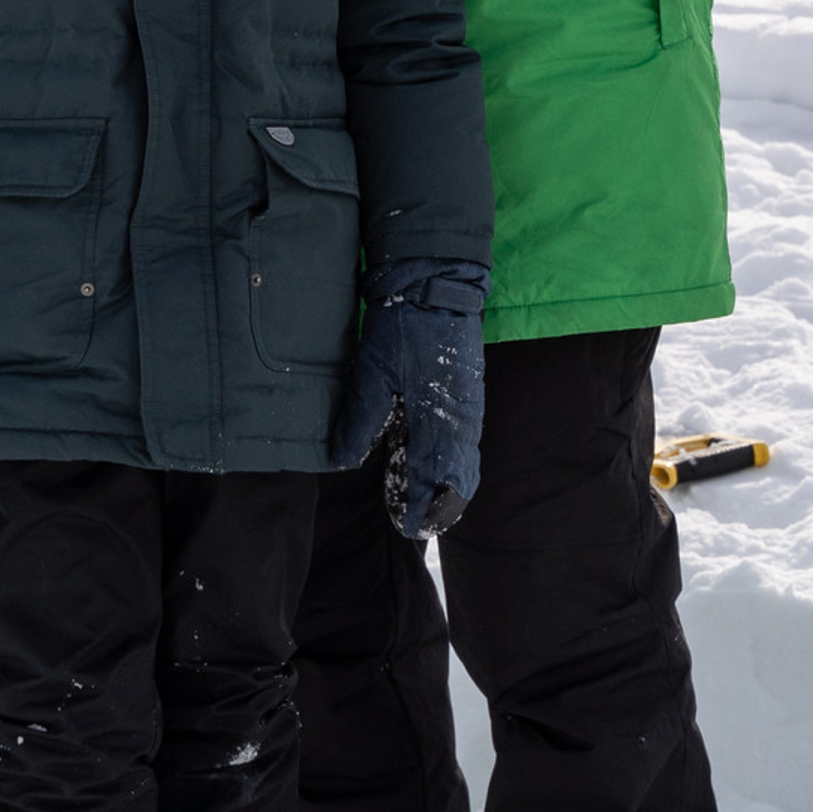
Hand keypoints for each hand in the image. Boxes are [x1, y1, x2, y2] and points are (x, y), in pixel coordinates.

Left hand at [335, 257, 488, 537]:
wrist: (436, 285)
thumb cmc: (402, 330)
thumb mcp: (371, 375)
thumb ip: (359, 421)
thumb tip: (342, 460)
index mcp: (438, 421)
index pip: (435, 482)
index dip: (421, 507)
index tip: (406, 525)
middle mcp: (461, 421)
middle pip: (457, 478)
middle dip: (438, 503)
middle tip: (414, 520)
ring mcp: (470, 407)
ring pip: (463, 460)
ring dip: (446, 483)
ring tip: (423, 499)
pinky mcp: (469, 393)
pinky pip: (465, 440)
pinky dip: (453, 460)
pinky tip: (436, 462)